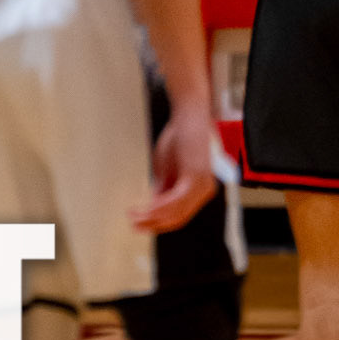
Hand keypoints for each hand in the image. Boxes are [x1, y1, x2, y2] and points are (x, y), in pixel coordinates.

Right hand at [130, 98, 216, 234]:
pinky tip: (145, 209)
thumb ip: (164, 187)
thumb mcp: (168, 167)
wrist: (189, 114)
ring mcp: (202, 186)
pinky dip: (159, 206)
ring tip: (134, 216)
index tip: (139, 223)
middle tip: (133, 225)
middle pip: (178, 217)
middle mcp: (205, 191)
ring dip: (153, 217)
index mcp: (199, 190)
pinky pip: (176, 200)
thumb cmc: (180, 136)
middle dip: (154, 223)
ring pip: (176, 212)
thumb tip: (154, 206)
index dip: (158, 222)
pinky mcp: (196, 178)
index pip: (179, 214)